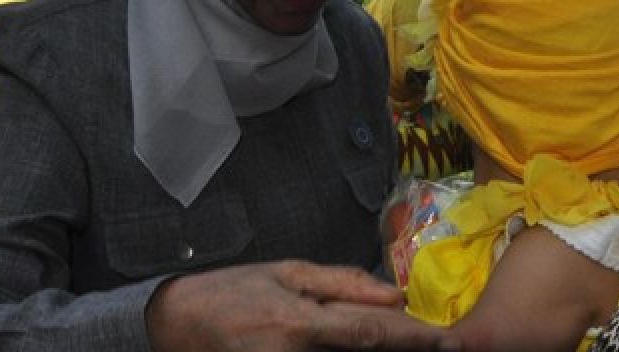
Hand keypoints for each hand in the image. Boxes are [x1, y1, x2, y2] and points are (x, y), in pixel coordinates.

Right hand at [145, 260, 455, 350]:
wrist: (172, 324)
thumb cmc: (232, 292)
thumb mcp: (286, 273)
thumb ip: (342, 284)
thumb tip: (393, 294)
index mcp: (301, 322)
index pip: (370, 333)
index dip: (412, 339)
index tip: (446, 340)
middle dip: (401, 350)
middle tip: (441, 345)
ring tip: (409, 345)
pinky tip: (365, 348)